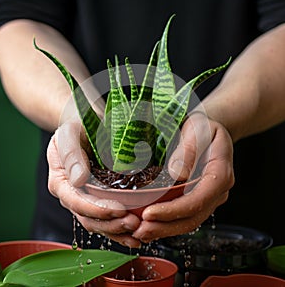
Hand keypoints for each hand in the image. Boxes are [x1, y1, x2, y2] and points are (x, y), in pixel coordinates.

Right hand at [47, 120, 140, 247]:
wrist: (85, 124)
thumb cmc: (76, 126)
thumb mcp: (69, 133)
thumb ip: (70, 153)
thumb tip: (78, 180)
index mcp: (61, 181)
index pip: (76, 201)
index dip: (96, 209)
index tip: (118, 210)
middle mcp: (72, 194)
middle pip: (89, 218)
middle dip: (111, 224)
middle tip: (134, 224)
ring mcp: (86, 198)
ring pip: (100, 223)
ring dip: (118, 230)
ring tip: (139, 231)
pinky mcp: (99, 198)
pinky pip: (108, 218)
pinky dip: (121, 227)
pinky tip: (137, 232)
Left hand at [132, 112, 234, 242]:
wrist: (211, 130)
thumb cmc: (204, 127)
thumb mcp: (198, 129)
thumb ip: (189, 150)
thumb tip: (177, 174)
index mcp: (220, 174)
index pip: (198, 200)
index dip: (173, 211)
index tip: (149, 214)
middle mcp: (217, 190)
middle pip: (193, 217)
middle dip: (165, 227)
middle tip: (140, 231)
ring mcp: (209, 196)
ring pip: (189, 221)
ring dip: (164, 229)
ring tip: (140, 232)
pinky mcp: (199, 197)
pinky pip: (185, 215)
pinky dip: (167, 222)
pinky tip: (150, 224)